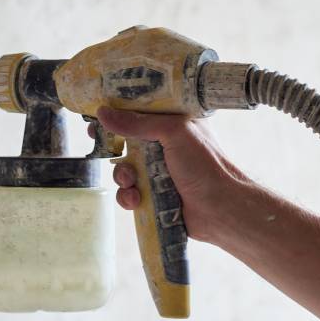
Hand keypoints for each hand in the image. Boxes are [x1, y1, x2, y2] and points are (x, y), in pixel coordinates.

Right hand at [91, 107, 252, 244]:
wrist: (220, 208)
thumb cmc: (204, 164)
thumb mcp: (173, 133)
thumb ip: (137, 123)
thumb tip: (103, 112)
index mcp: (172, 125)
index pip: (140, 113)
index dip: (119, 114)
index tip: (99, 116)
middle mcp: (164, 146)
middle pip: (126, 142)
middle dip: (115, 148)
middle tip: (106, 149)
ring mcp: (158, 172)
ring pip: (124, 170)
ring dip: (122, 176)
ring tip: (131, 181)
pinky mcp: (153, 196)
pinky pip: (129, 194)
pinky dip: (128, 197)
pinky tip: (136, 199)